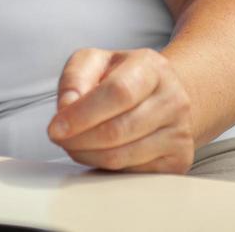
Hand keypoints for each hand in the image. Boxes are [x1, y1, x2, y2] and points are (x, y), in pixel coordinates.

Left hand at [47, 48, 193, 173]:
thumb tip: (66, 108)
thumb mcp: (95, 61)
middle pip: (118, 129)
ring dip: (88, 155)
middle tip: (59, 139)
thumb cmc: (122, 77)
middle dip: (79, 139)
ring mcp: (179, 132)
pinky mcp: (179, 160)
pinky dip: (105, 167)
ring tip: (73, 144)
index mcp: (152, 67)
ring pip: (123, 156)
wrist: (163, 94)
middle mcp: (173, 99)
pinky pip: (133, 173)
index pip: (118, 92)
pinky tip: (97, 152)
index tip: (55, 128)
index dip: (82, 114)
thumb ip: (75, 77)